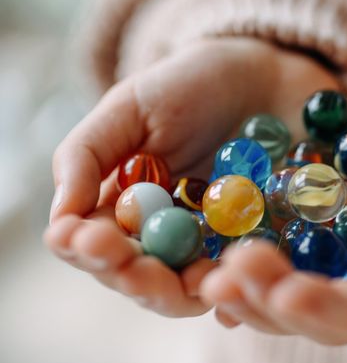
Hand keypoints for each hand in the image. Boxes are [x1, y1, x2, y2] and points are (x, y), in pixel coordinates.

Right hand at [44, 37, 337, 316]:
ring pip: (202, 291)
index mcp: (127, 217)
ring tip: (194, 280)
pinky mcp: (272, 248)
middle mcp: (172, 245)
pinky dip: (250, 286)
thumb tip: (59, 219)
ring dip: (193, 291)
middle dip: (138, 280)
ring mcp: (222, 251)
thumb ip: (88, 155)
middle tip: (134, 269)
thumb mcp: (131, 107)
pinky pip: (260, 277)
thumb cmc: (190, 86)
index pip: (97, 248)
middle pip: (149, 284)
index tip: (83, 239)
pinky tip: (243, 282)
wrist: (269, 71)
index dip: (88, 250)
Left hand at [199, 57, 346, 342]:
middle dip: (276, 305)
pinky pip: (276, 265)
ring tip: (208, 279)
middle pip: (329, 320)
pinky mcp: (313, 242)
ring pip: (294, 301)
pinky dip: (244, 269)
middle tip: (227, 281)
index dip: (333, 309)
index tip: (287, 291)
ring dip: (251, 296)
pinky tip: (204, 264)